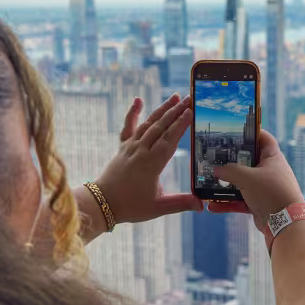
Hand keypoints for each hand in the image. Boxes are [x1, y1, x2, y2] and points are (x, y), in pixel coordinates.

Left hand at [91, 93, 202, 225]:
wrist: (102, 203)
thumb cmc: (130, 206)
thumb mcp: (158, 207)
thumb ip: (180, 203)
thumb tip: (202, 204)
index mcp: (151, 163)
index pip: (169, 139)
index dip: (181, 125)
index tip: (190, 111)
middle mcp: (141, 150)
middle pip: (161, 127)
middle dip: (176, 111)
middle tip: (189, 98)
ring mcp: (130, 146)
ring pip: (148, 123)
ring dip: (162, 109)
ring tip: (175, 97)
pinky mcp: (122, 147)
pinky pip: (128, 126)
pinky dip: (133, 113)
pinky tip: (138, 100)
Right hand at [209, 130, 302, 224]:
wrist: (286, 224)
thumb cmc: (271, 193)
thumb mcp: (247, 177)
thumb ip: (230, 171)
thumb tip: (216, 169)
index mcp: (272, 158)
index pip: (264, 139)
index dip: (252, 132)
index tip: (236, 130)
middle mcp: (269, 171)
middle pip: (248, 161)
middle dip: (231, 161)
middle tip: (215, 156)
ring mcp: (264, 188)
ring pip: (241, 183)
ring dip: (226, 185)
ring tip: (209, 183)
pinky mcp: (259, 204)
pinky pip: (240, 201)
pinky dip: (227, 203)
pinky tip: (212, 206)